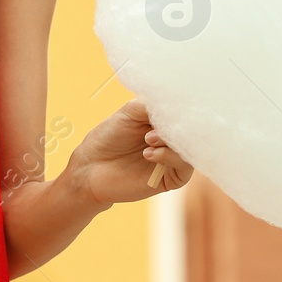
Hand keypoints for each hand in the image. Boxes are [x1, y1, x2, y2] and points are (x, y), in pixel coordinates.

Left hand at [69, 99, 193, 206]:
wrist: (91, 168)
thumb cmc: (108, 137)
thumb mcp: (130, 112)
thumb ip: (152, 105)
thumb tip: (175, 102)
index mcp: (164, 121)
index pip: (184, 112)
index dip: (180, 108)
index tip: (172, 105)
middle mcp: (171, 139)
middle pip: (190, 130)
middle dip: (176, 125)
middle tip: (155, 126)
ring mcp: (172, 158)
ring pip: (190, 147)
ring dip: (171, 141)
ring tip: (148, 139)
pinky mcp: (170, 178)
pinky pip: (184, 166)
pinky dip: (169, 156)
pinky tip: (148, 154)